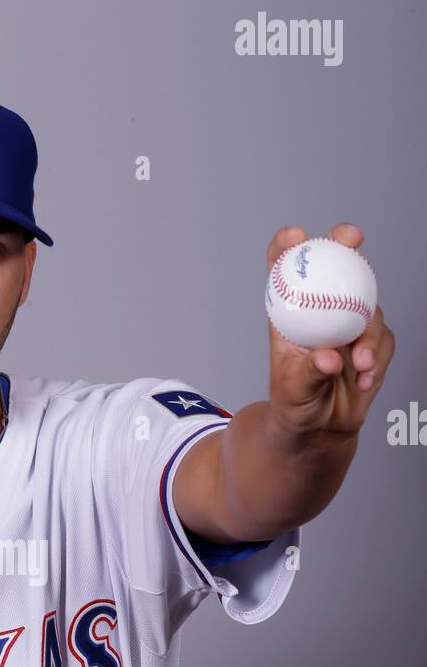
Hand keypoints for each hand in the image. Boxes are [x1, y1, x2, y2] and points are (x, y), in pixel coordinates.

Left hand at [267, 222, 395, 436]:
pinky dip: (376, 361)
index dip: (287, 246)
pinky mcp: (373, 342)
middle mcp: (321, 310)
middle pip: (334, 265)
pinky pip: (383, 341)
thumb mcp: (292, 391)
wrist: (321, 429)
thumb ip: (309, 372)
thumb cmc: (295, 404)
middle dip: (343, 242)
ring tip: (361, 364)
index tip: (296, 236)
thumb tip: (329, 357)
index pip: (283, 269)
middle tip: (352, 237)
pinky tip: (365, 381)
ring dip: (368, 334)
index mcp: (291, 313)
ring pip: (368, 307)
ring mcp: (349, 323)